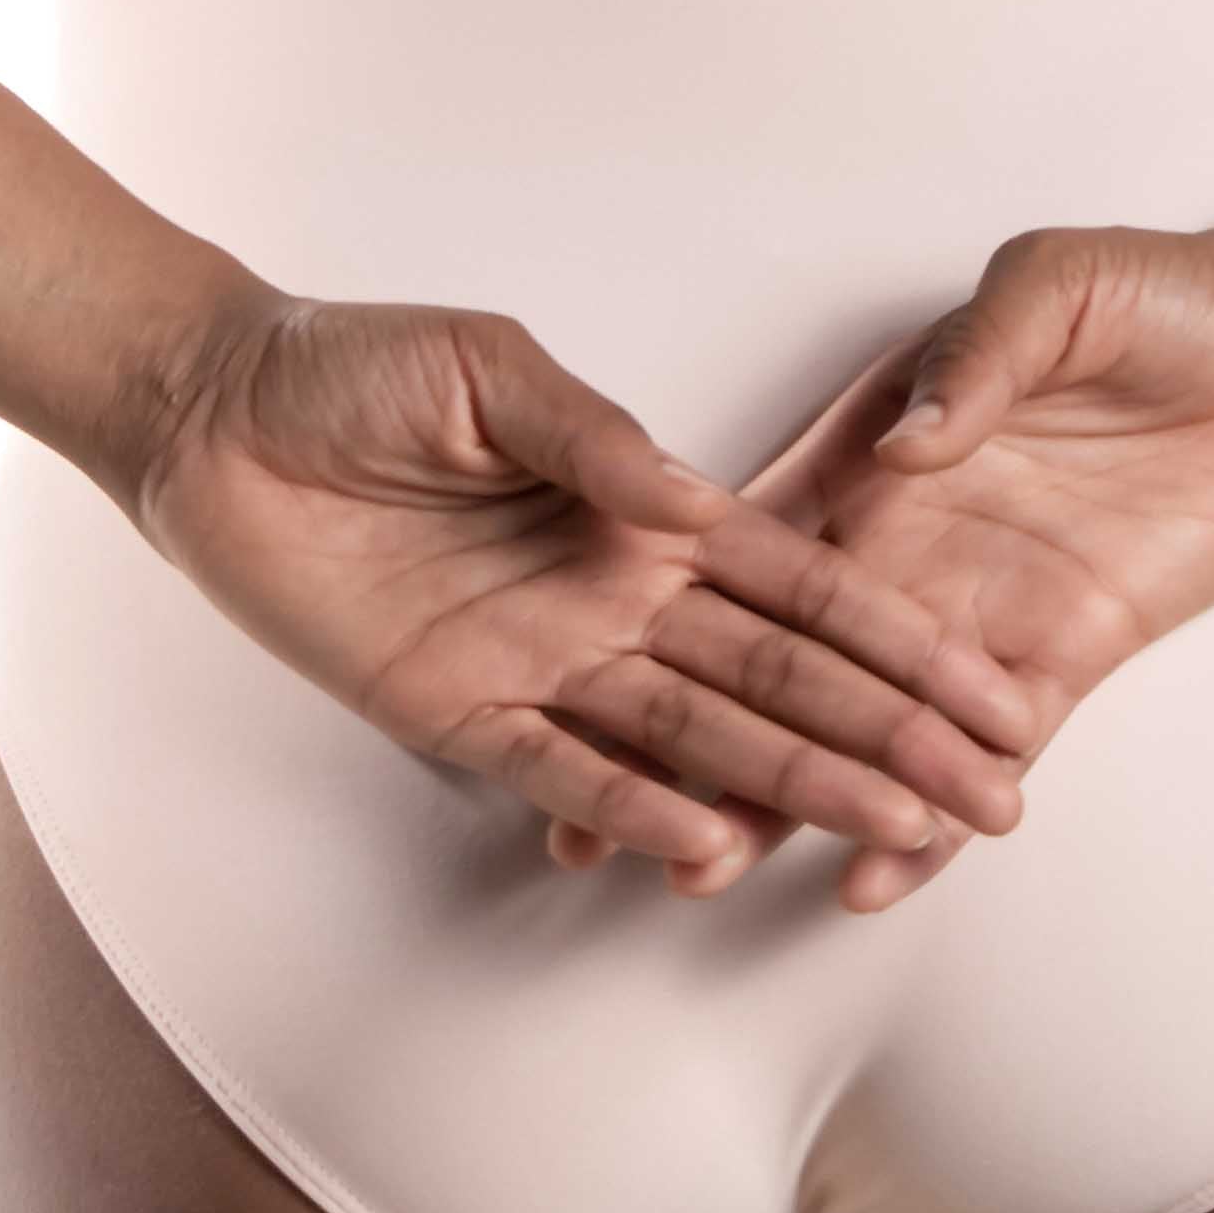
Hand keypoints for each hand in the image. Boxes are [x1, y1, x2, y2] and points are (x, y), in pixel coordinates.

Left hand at [125, 278, 1041, 896]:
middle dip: (887, 739)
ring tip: (891, 837)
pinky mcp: (454, 707)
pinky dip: (629, 808)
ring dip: (792, 788)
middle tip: (990, 800)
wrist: (218, 413)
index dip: (899, 637)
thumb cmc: (353, 370)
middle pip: (780, 679)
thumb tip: (690, 503)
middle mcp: (614, 596)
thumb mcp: (487, 368)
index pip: (803, 583)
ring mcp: (541, 660)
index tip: (995, 684)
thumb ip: (593, 436)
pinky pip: (558, 771)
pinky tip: (704, 844)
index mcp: (645, 510)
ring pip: (696, 740)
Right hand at [552, 217, 1213, 908]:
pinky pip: (987, 754)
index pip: (752, 536)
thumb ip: (981, 359)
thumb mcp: (1060, 286)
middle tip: (604, 825)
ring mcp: (984, 604)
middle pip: (781, 653)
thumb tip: (907, 443)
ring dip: (791, 798)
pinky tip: (874, 881)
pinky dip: (931, 821)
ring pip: (865, 725)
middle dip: (693, 737)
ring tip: (709, 873)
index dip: (662, 603)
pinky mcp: (1067, 653)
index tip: (574, 666)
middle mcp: (910, 535)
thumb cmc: (1172, 292)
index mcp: (878, 443)